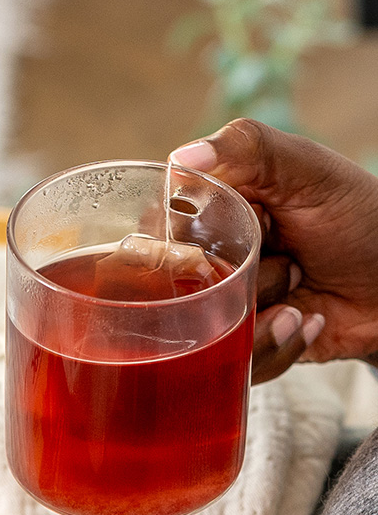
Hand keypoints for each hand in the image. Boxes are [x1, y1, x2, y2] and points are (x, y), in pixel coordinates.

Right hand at [171, 118, 377, 382]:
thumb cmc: (360, 218)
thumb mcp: (307, 171)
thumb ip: (248, 150)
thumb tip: (180, 159)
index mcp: (213, 214)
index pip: (157, 233)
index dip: (183, 244)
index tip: (227, 240)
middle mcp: (209, 263)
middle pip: (177, 290)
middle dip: (235, 281)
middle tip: (286, 260)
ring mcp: (224, 310)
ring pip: (203, 334)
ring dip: (260, 315)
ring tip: (299, 292)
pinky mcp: (243, 351)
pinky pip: (233, 365)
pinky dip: (276, 346)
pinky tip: (305, 320)